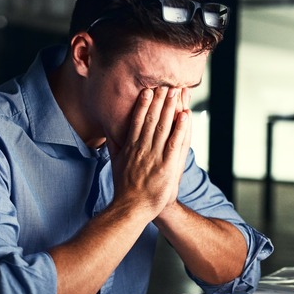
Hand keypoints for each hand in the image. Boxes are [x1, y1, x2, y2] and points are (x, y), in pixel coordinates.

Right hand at [107, 86, 191, 217]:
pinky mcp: (166, 166)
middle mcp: (142, 148)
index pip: (138, 120)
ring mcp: (155, 156)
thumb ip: (113, 144)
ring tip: (176, 92)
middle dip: (160, 100)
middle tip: (167, 84)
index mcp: (131, 147)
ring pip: (164, 127)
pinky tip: (185, 115)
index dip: (144, 104)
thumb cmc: (124, 187)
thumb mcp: (114, 163)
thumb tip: (108, 129)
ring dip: (170, 108)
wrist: (131, 209)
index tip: (149, 90)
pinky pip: (175, 143)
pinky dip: (180, 128)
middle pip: (152, 119)